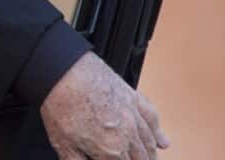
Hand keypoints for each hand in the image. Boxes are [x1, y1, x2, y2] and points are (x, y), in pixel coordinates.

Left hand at [40, 52, 169, 158]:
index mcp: (111, 150)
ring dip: (151, 155)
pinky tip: (163, 141)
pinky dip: (159, 132)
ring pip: (150, 143)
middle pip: (141, 158)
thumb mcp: (63, 144)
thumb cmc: (61, 104)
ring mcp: (133, 115)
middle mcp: (127, 134)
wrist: (63, 72)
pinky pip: (152, 118)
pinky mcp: (133, 98)